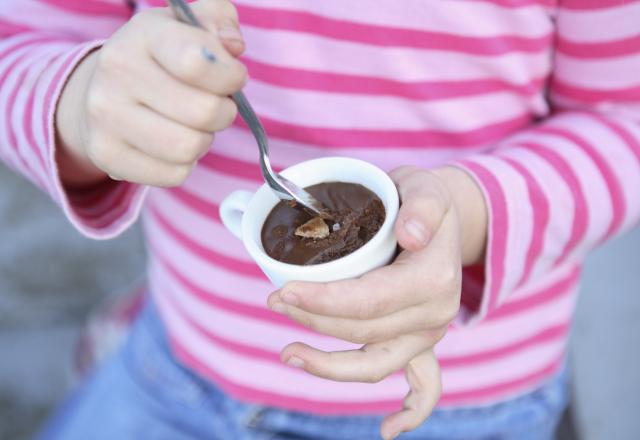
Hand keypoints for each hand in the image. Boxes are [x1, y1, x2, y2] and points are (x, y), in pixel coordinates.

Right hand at [55, 0, 246, 186]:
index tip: (233, 76)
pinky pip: (174, 175)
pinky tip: (171, 144)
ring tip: (192, 124)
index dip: (231, 76)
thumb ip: (219, 20)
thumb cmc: (162, 58)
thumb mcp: (189, 25)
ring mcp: (105, 117)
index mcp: (142, 34)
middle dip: (223, 111)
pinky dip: (184, 164)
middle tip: (213, 104)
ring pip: (189, 148)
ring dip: (204, 140)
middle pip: (204, 113)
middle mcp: (116, 73)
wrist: (103, 90)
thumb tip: (232, 47)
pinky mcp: (107, 156)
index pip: (199, 63)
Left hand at [268, 166, 483, 438]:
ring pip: (376, 364)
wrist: (447, 218)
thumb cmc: (425, 199)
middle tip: (275, 299)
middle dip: (313, 321)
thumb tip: (411, 233)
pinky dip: (409, 412)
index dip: (324, 302)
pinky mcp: (421, 342)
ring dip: (330, 365)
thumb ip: (423, 207)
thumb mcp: (426, 188)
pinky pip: (423, 387)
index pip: (371, 301)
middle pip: (363, 332)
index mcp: (434, 280)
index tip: (284, 292)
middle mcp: (436, 315)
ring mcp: (429, 334)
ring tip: (289, 353)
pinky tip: (389, 431)